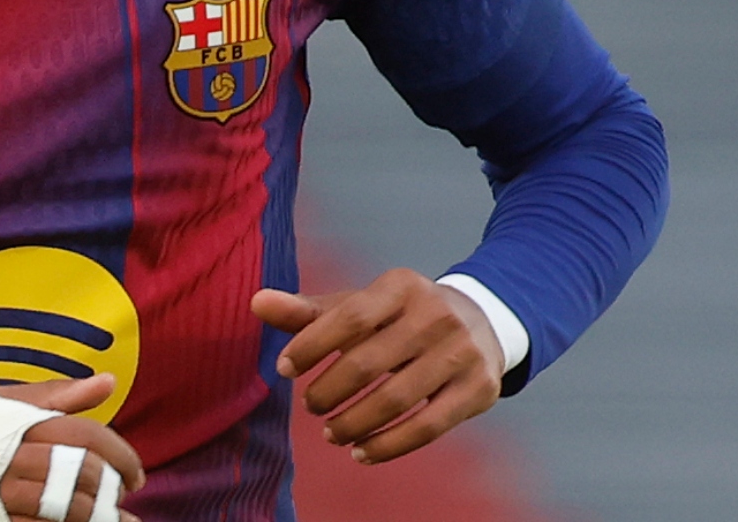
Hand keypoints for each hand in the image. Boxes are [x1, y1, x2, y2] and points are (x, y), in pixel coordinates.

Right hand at [0, 374, 145, 521]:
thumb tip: (109, 381)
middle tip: (121, 497)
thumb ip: (57, 394)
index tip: (136, 475)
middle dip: (111, 487)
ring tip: (114, 519)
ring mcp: (2, 493)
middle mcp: (11, 457)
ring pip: (68, 506)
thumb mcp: (3, 404)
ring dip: (98, 515)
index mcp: (19, 422)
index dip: (119, 455)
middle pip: (81, 471)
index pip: (85, 435)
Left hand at [252, 268, 503, 463]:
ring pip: (395, 400)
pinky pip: (427, 427)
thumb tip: (255, 303)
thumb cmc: (400, 316)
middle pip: (368, 363)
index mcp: (402, 285)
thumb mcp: (360, 306)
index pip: (349, 317)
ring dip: (354, 423)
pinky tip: (361, 452)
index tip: (284, 369)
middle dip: (329, 391)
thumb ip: (308, 310)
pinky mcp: (477, 390)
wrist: (481, 321)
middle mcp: (435, 314)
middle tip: (310, 407)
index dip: (311, 345)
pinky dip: (388, 446)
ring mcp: (461, 352)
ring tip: (331, 433)